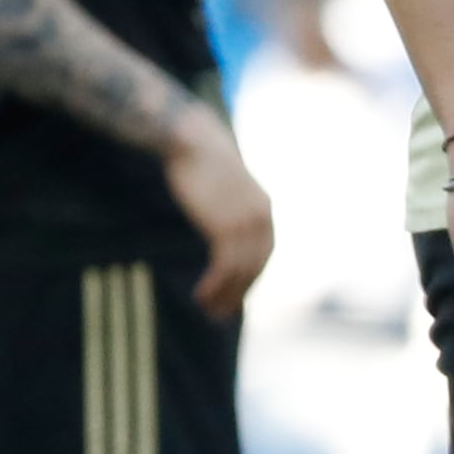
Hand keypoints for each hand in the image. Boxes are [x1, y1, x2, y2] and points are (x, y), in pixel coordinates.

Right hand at [162, 106, 273, 320]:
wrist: (190, 141)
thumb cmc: (199, 160)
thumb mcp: (222, 186)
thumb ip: (228, 206)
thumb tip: (219, 224)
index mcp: (263, 209)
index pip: (263, 253)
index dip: (250, 278)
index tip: (235, 295)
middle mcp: (260, 218)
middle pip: (255, 267)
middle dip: (240, 293)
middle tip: (221, 313)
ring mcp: (245, 223)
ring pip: (240, 272)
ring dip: (225, 295)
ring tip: (208, 310)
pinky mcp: (225, 227)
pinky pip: (224, 266)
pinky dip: (215, 285)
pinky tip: (202, 294)